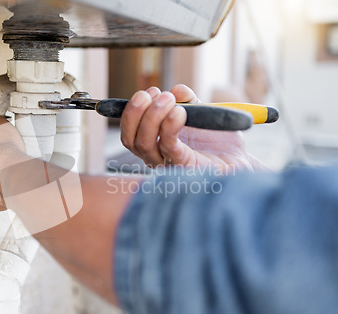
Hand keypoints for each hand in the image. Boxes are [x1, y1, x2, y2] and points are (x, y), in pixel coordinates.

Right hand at [120, 84, 267, 170]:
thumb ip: (188, 100)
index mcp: (154, 142)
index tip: (150, 91)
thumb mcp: (201, 111)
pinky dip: (170, 127)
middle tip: (152, 93)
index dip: (133, 110)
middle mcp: (155, 155)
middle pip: (130, 139)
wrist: (239, 158)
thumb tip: (177, 90)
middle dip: (135, 113)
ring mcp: (167, 163)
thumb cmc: (217, 139)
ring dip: (152, 117)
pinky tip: (179, 113)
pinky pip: (168, 147)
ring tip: (168, 99)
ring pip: (144, 144)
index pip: (131, 130)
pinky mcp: (183, 166)